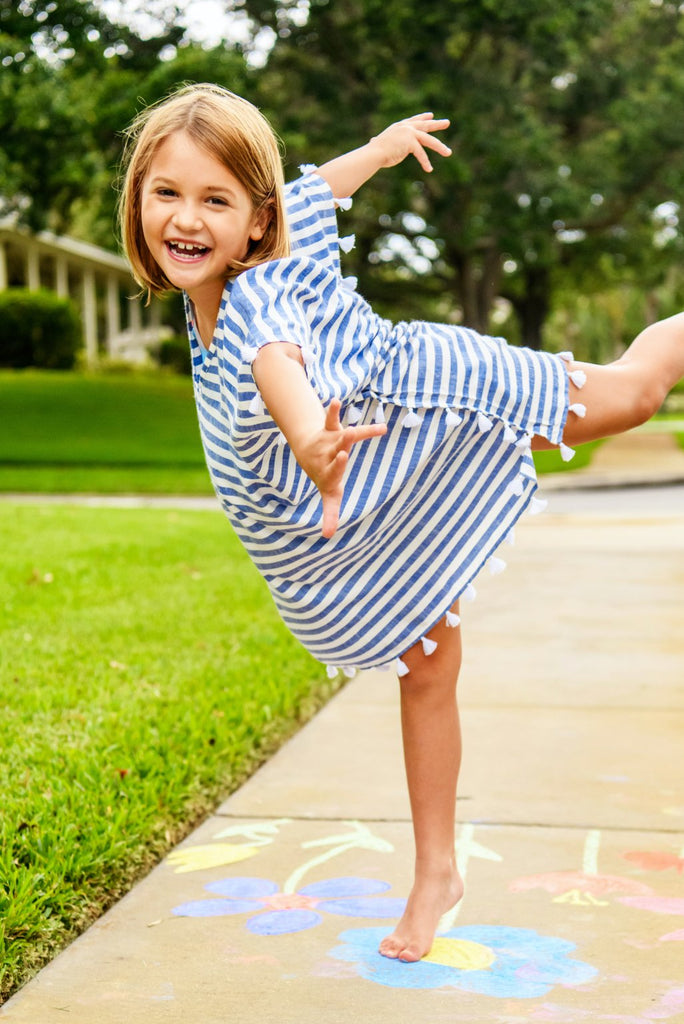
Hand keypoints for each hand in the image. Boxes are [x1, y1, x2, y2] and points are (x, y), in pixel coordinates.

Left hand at [296, 398, 386, 537]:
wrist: (308, 454)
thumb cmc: (325, 477)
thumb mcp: (330, 495)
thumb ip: (330, 513)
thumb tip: (326, 536)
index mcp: (328, 473)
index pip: (333, 471)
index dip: (337, 465)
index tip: (343, 458)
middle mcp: (327, 456)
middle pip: (337, 449)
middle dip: (342, 445)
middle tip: (348, 439)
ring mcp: (328, 441)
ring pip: (339, 433)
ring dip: (342, 424)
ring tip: (344, 410)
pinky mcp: (330, 429)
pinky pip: (330, 419)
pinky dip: (332, 411)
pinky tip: (334, 400)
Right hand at [370, 113, 450, 172]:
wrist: (374, 154)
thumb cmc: (375, 152)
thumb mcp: (380, 143)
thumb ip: (379, 141)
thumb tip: (372, 141)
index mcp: (400, 126)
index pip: (414, 121)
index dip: (423, 118)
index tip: (431, 116)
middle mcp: (406, 127)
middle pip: (425, 125)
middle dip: (437, 124)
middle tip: (447, 122)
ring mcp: (409, 133)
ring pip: (428, 140)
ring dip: (440, 147)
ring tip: (448, 152)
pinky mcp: (411, 142)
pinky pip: (421, 153)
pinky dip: (425, 162)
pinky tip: (429, 169)